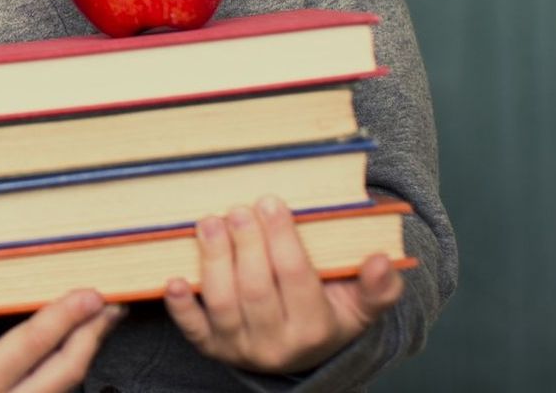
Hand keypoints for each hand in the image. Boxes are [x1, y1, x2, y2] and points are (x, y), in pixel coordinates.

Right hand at [0, 289, 125, 392]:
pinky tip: (85, 334)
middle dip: (91, 330)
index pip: (33, 344)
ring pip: (69, 380)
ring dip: (91, 344)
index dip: (65, 317)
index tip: (88, 293)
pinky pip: (61, 386)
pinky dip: (77, 357)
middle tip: (109, 298)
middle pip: (65, 367)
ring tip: (106, 312)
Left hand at [162, 195, 403, 374]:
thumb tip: (382, 260)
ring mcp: (239, 347)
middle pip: (255, 289)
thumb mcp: (361, 305)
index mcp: (316, 329)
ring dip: (212, 260)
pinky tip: (173, 279)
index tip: (271, 202)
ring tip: (209, 223)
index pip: (295, 277)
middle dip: (245, 244)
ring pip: (222, 303)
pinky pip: (191, 330)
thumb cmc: (329, 313)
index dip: (281, 238)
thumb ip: (378, 286)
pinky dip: (179, 306)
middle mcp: (276, 344)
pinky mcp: (211, 347)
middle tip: (238, 209)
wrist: (300, 352)